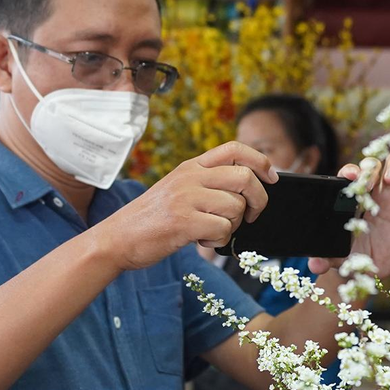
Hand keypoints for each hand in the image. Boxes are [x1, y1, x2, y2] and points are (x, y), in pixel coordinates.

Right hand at [96, 141, 275, 271]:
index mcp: (191, 166)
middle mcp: (190, 177)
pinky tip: (201, 240)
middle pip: (245, 178)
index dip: (260, 161)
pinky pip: (222, 230)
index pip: (235, 149)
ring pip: (236, 208)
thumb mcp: (178, 189)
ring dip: (232, 226)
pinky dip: (218, 240)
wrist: (117, 238)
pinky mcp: (183, 222)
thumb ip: (207, 184)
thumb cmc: (153, 219)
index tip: (272, 177)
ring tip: (211, 230)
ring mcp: (186, 198)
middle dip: (258, 200)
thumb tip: (248, 191)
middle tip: (251, 216)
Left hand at [309, 152, 389, 275]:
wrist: (370, 268)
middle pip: (372, 165)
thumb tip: (314, 265)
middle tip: (369, 181)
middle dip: (371, 167)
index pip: (350, 175)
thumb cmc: (350, 256)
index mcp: (351, 200)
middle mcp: (371, 193)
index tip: (350, 177)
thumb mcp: (336, 259)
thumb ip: (324, 259)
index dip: (351, 171)